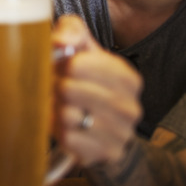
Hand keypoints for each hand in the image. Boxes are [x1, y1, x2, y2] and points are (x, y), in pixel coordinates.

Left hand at [52, 15, 142, 166]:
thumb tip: (61, 41)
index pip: (79, 65)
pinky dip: (58, 131)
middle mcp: (130, 107)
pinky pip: (67, 138)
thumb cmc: (86, 82)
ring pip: (67, 115)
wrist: (101, 130)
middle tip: (57, 88)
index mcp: (128, 78)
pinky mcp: (106, 154)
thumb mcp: (83, 50)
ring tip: (60, 105)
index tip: (60, 67)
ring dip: (55, 110)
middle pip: (69, 90)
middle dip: (55, 88)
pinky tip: (64, 125)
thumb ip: (72, 31)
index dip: (60, 65)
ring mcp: (121, 134)